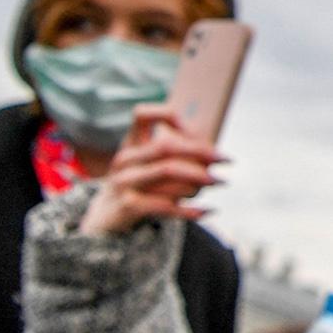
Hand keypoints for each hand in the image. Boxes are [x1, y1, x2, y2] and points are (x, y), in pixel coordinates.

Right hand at [76, 105, 225, 236]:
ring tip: (217, 182)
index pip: (141, 115)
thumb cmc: (139, 184)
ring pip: (169, 173)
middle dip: (201, 151)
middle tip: (226, 159)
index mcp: (131, 143)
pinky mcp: (127, 206)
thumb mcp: (150, 163)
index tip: (193, 128)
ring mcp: (123, 182)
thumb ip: (176, 152)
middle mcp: (124, 159)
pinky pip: (165, 205)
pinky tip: (208, 210)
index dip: (167, 115)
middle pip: (166, 146)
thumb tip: (211, 150)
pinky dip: (189, 209)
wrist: (107, 217)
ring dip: (199, 179)